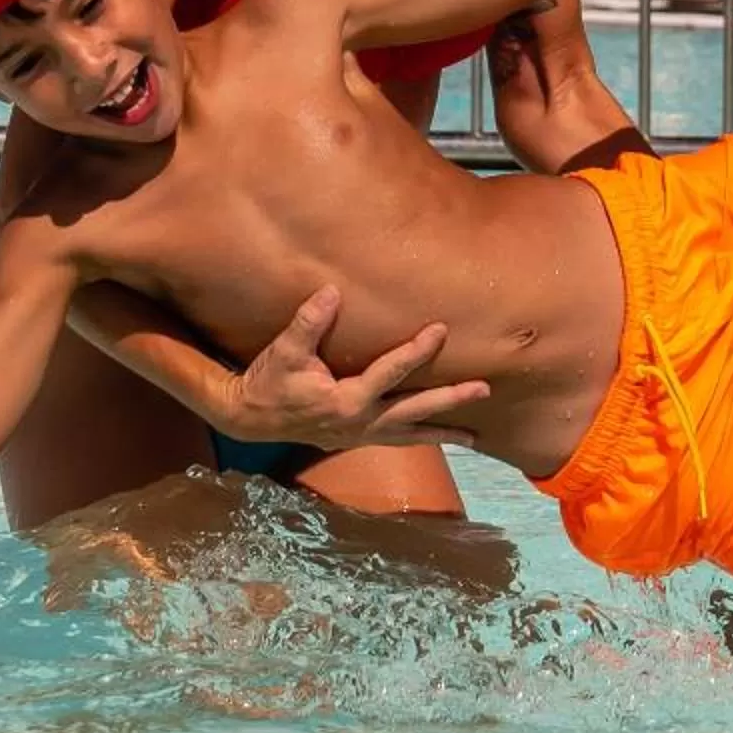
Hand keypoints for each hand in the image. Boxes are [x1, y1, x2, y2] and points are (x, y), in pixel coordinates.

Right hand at [214, 285, 491, 450]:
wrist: (249, 417)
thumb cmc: (268, 382)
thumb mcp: (285, 351)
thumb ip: (308, 322)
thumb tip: (332, 292)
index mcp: (346, 401)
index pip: (390, 372)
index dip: (417, 350)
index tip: (441, 330)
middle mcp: (360, 423)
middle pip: (414, 410)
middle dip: (449, 400)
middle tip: (483, 390)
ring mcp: (358, 435)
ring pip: (409, 435)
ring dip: (441, 433)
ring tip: (474, 438)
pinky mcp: (355, 439)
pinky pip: (396, 441)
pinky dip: (418, 440)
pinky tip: (436, 438)